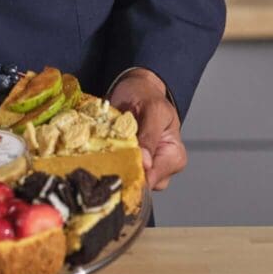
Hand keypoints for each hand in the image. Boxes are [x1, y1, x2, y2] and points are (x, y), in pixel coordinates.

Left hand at [107, 68, 185, 190]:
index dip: (134, 175)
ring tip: (101, 150)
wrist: (136, 88)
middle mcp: (160, 168)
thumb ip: (150, 136)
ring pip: (125, 179)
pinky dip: (106, 163)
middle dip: (120, 172)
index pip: (154, 178)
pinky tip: (99, 153)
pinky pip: (116, 171)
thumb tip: (145, 164)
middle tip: (103, 157)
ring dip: (111, 168)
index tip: (115, 166)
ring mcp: (143, 168)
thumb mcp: (152, 109)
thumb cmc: (148, 96)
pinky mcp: (127, 164)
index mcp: (173, 156)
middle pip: (140, 185)